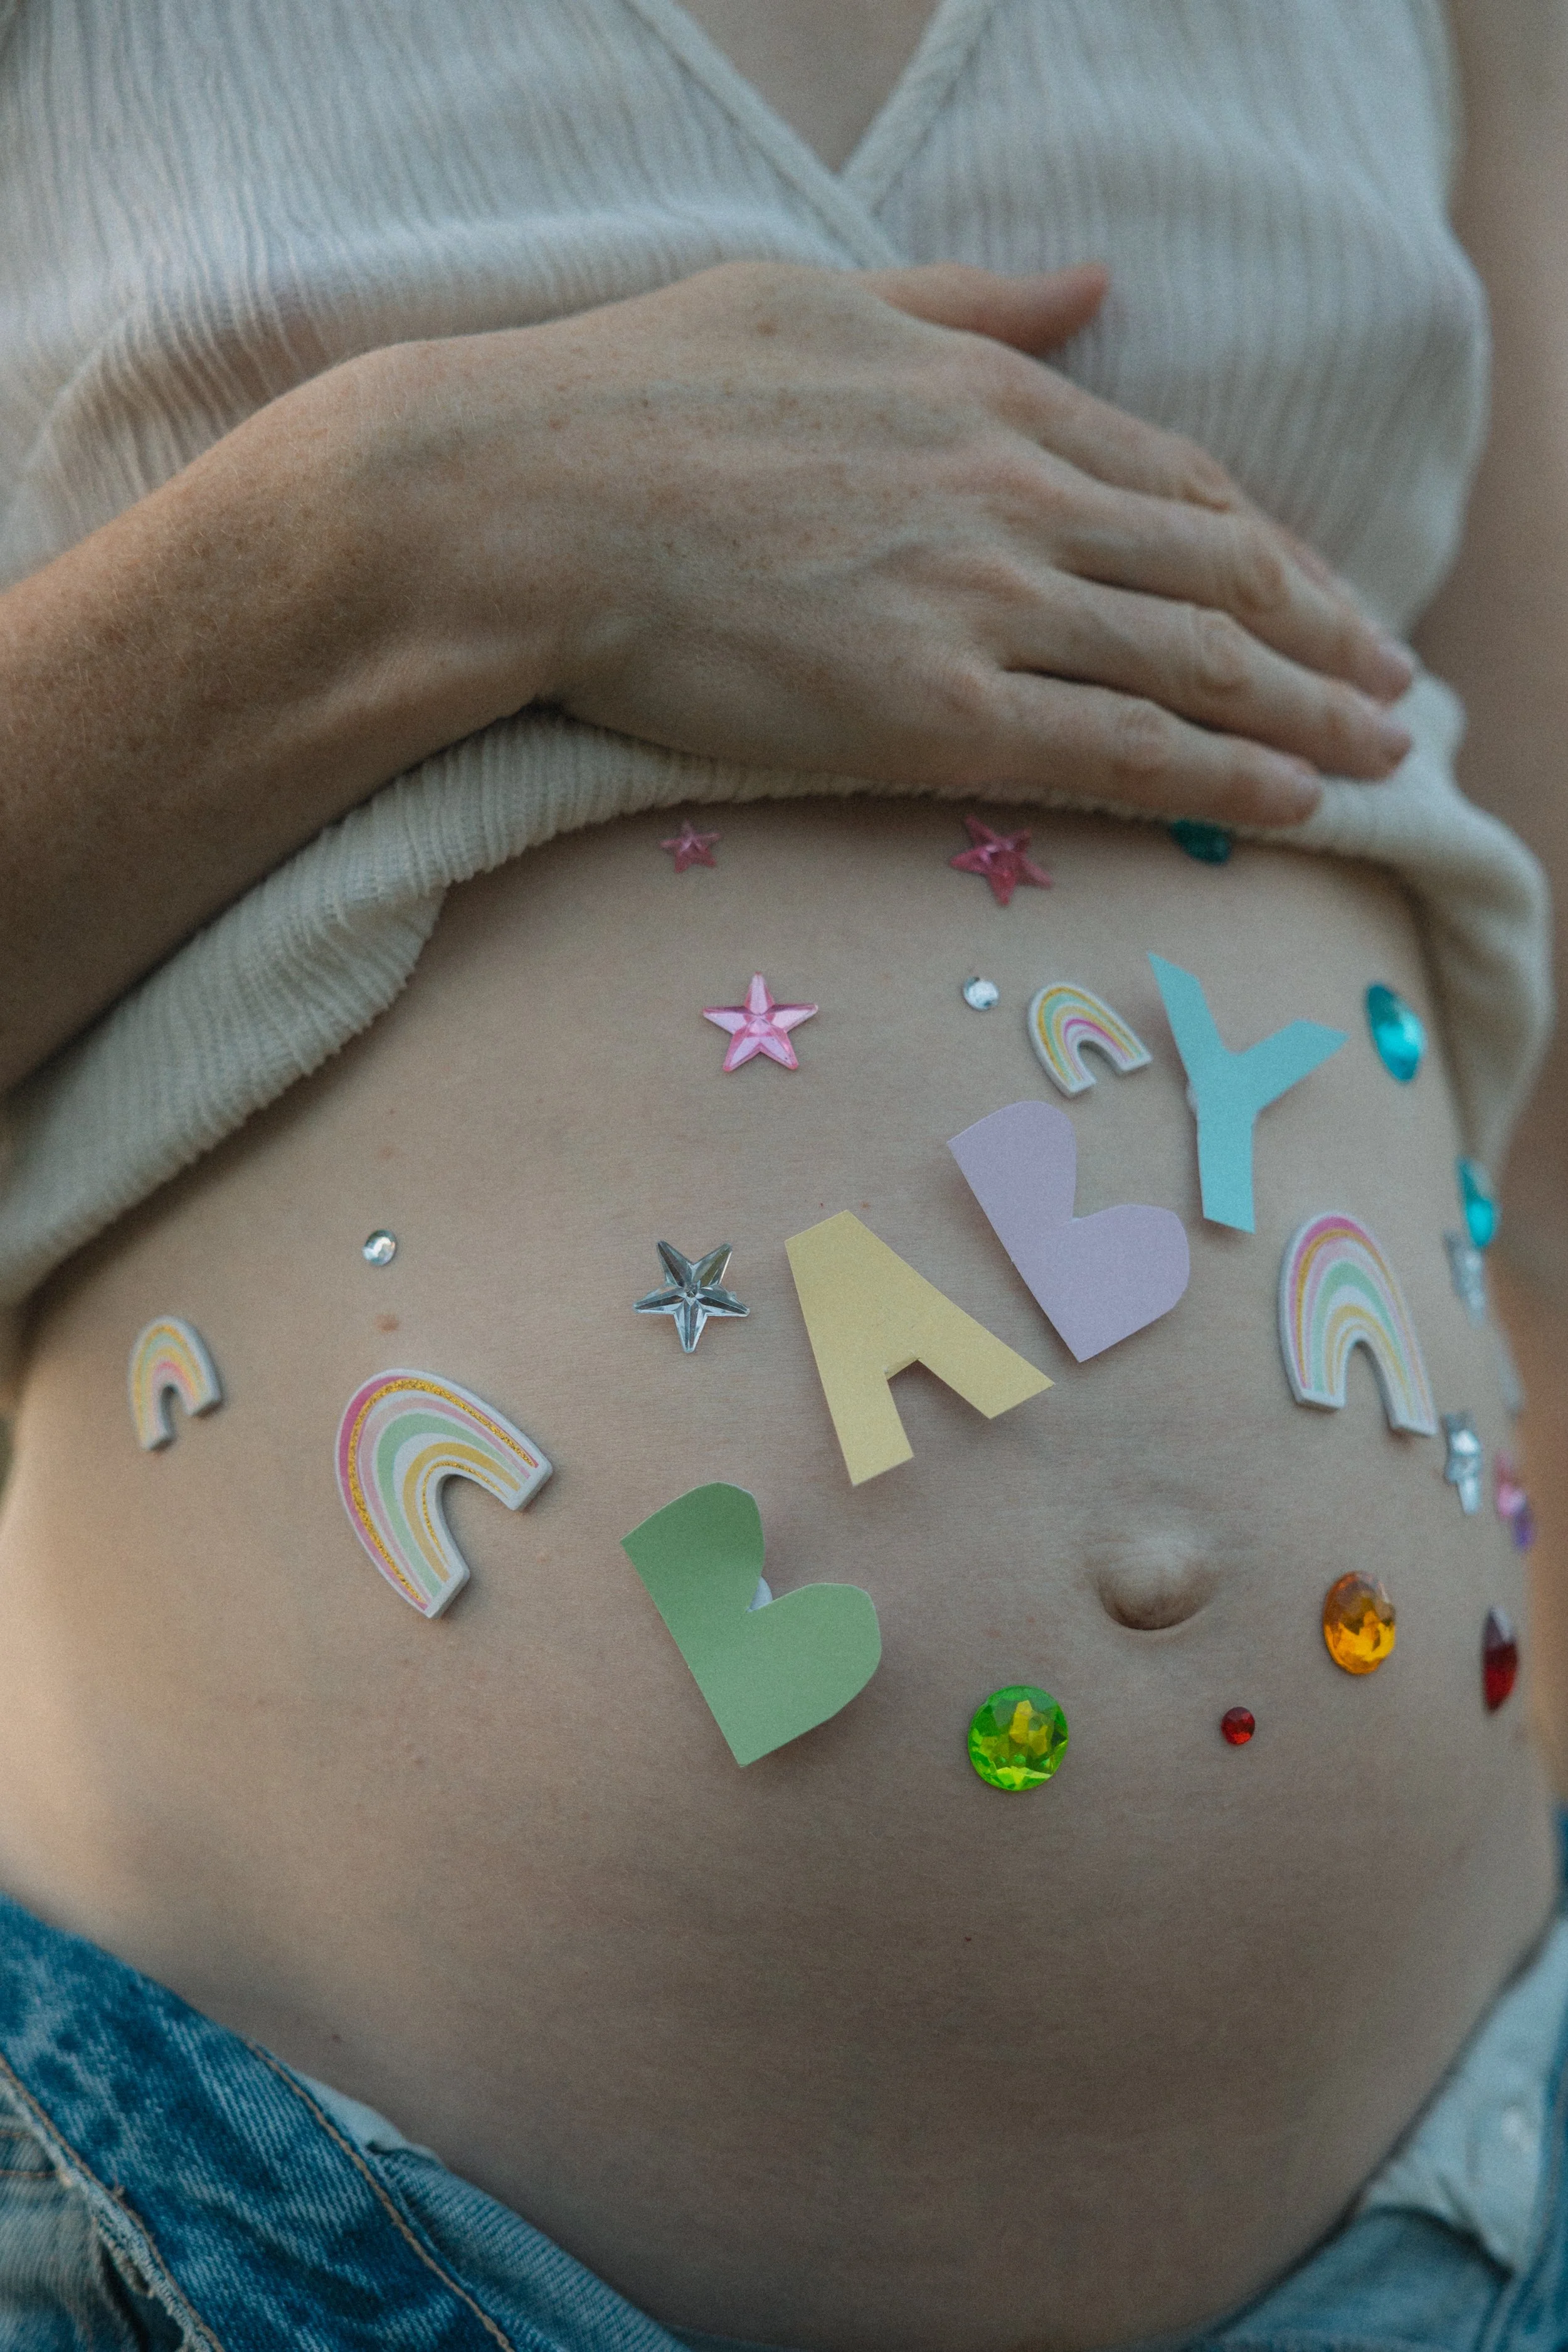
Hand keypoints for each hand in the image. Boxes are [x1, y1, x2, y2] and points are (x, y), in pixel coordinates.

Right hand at [354, 258, 1413, 825]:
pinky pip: (1118, 748)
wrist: (523, 497)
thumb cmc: (636, 393)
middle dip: (1326, 637)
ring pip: (1197, 662)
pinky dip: (1222, 776)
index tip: (1323, 593)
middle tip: (1394, 691)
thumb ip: (971, 298)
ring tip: (1381, 757)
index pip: (1176, 478)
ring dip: (1309, 715)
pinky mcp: (929, 709)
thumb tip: (1096, 282)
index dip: (1269, 545)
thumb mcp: (819, 297)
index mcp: (986, 390)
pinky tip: (1294, 805)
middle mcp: (1012, 491)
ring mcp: (979, 600)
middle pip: (1220, 574)